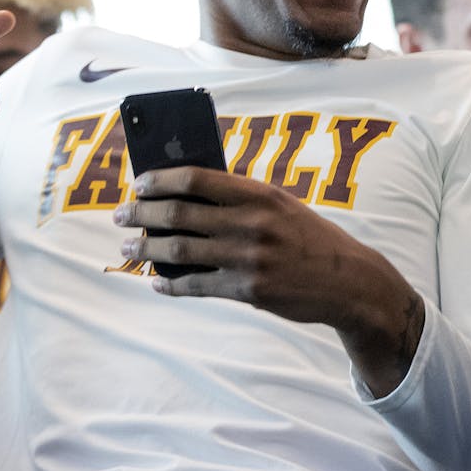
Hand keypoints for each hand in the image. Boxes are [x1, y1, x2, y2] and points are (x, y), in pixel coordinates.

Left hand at [113, 166, 422, 395]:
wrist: (348, 281)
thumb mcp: (282, 207)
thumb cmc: (311, 239)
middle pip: (179, 214)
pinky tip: (156, 283)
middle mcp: (252, 223)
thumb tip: (187, 198)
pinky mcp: (249, 290)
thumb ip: (241, 201)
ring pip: (180, 251)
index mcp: (260, 194)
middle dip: (142, 215)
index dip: (160, 181)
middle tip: (121, 217)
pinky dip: (170, 285)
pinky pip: (197, 286)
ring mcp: (249, 258)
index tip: (139, 184)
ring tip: (128, 247)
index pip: (196, 179)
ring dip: (147, 249)